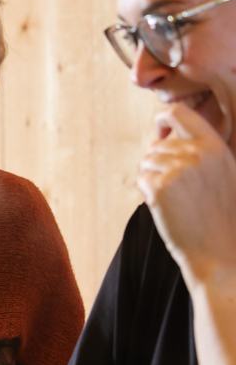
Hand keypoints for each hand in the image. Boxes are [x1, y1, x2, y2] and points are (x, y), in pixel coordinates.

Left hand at [137, 102, 235, 284]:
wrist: (220, 252)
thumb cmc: (220, 214)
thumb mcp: (223, 172)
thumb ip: (200, 149)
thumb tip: (164, 133)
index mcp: (214, 145)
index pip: (177, 112)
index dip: (163, 120)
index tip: (162, 134)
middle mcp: (197, 153)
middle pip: (156, 144)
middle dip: (157, 161)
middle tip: (174, 186)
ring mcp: (178, 170)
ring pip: (146, 161)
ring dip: (152, 177)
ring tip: (175, 199)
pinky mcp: (160, 188)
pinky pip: (141, 179)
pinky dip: (147, 192)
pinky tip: (166, 207)